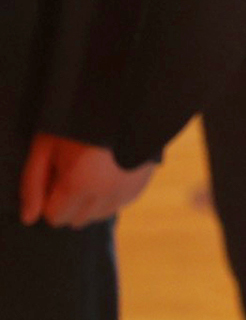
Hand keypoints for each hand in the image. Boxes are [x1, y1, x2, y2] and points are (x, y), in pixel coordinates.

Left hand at [18, 134, 156, 227]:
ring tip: (93, 169)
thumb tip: (29, 218)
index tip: (56, 173)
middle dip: (70, 202)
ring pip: (99, 215)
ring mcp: (127, 191)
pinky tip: (110, 170)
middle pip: (77, 220)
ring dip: (91, 201)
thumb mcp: (45, 146)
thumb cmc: (77, 121)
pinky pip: (118, 204)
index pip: (54, 216)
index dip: (50, 196)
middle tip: (74, 168)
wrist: (124, 99)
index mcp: (79, 185)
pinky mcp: (142, 185)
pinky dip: (111, 194)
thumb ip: (32, 183)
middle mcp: (106, 195)